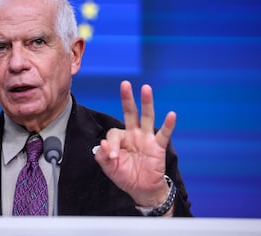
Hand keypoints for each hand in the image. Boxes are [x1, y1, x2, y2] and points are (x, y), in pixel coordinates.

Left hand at [94, 80, 175, 206]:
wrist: (142, 189)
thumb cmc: (125, 176)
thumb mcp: (109, 168)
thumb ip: (102, 157)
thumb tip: (101, 144)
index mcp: (121, 138)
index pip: (114, 134)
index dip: (111, 145)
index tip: (112, 157)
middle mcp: (134, 134)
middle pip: (130, 113)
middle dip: (127, 99)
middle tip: (125, 84)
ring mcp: (147, 138)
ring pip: (147, 117)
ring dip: (147, 103)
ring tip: (146, 88)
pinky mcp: (158, 146)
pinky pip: (164, 133)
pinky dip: (168, 124)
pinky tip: (171, 114)